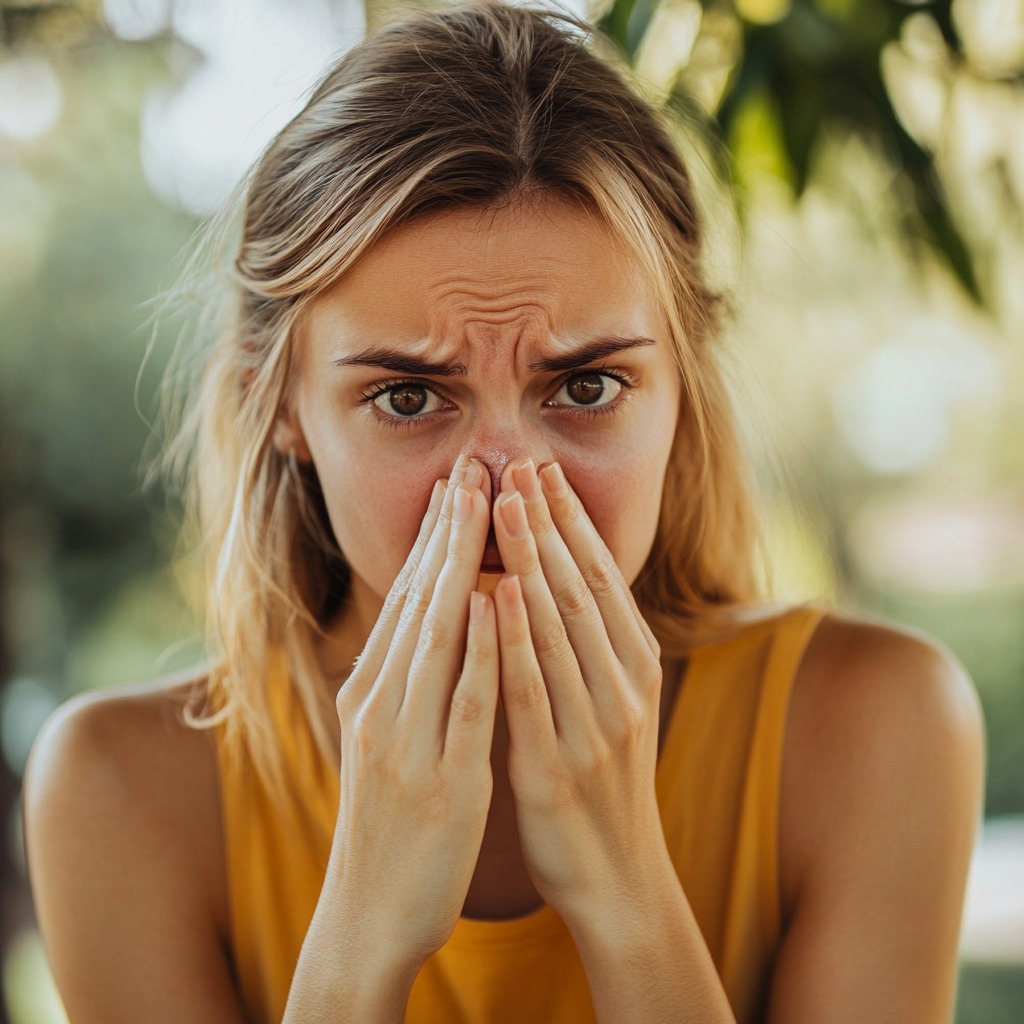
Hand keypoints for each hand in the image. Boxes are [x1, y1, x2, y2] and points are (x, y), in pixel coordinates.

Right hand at [328, 455, 498, 967]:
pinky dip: (482, 648)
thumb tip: (430, 621)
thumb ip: (402, 681)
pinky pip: (465, 702)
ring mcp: (407, 741)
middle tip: (468, 467)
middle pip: (418, 602)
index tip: (454, 485)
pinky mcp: (442, 778)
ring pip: (437, 636)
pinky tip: (501, 603)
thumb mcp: (385, 739)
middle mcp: (380, 706)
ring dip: (461, 567)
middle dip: (446, 532)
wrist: (370, 912)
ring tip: (484, 507)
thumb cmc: (389, 819)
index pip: (404, 601)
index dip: (431, 540)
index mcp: (369, 694)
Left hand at [491, 458, 667, 925]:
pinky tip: (497, 592)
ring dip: (530, 559)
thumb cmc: (604, 786)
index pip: (601, 579)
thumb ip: (588, 650)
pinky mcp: (558, 764)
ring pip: (560, 626)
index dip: (571, 521)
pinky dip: (516, 636)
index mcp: (636, 669)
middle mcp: (623, 687)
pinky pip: (533, 689)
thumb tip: (550, 586)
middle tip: (519, 462)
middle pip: (581, 588)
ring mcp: (595, 725)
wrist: (619, 880)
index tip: (543, 470)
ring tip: (504, 502)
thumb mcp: (610, 708)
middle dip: (548, 522)